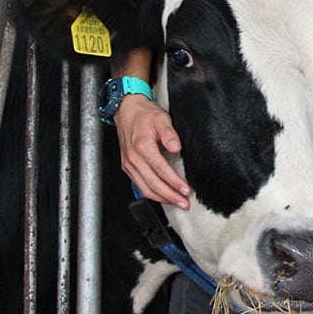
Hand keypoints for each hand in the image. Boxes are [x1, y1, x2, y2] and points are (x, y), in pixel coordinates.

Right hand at [114, 94, 191, 208]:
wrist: (126, 110)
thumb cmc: (144, 114)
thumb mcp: (161, 118)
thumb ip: (169, 134)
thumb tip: (176, 148)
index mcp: (142, 147)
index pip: (161, 170)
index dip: (174, 182)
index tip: (185, 190)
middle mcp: (133, 158)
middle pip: (153, 184)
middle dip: (170, 196)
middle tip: (184, 203)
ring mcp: (128, 164)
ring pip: (145, 188)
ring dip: (161, 198)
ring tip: (175, 202)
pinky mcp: (127, 166)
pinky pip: (139, 185)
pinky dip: (151, 193)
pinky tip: (161, 196)